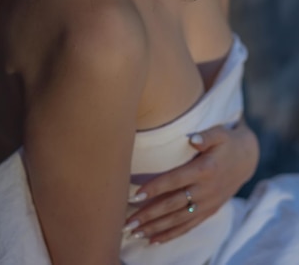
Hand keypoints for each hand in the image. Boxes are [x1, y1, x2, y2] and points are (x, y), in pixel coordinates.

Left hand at [123, 121, 258, 243]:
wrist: (248, 159)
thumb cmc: (227, 142)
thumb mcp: (220, 133)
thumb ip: (206, 136)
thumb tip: (193, 139)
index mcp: (205, 170)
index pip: (174, 180)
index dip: (154, 188)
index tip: (135, 195)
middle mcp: (205, 191)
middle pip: (172, 205)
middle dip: (148, 215)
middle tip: (127, 222)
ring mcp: (207, 204)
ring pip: (178, 220)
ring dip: (155, 228)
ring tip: (134, 233)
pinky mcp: (209, 211)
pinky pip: (188, 226)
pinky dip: (170, 235)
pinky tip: (153, 240)